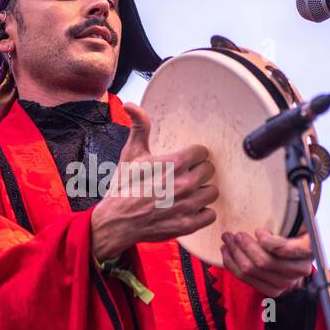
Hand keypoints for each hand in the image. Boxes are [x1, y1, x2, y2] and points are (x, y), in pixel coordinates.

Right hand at [90, 103, 217, 260]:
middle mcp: (185, 184)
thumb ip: (138, 127)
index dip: (194, 156)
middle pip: (210, 171)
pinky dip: (202, 213)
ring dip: (202, 192)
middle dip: (199, 172)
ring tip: (189, 193)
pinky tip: (190, 209)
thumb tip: (130, 105)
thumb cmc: (124, 188)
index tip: (187, 161)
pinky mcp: (188, 224)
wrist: (116, 221)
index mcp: (174, 163)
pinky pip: (210, 215)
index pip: (203, 152)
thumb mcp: (130, 154)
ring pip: (212, 192)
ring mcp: (188, 205)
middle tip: (186, 176)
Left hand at [220, 228, 312, 297]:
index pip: (282, 249)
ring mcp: (285, 284)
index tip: (257, 231)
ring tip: (226, 240)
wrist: (298, 265)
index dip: (266, 241)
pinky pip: (245, 278)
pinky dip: (232, 264)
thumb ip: (285, 225)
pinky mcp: (272, 292)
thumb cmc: (292, 240)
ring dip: (234, 253)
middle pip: (263, 261)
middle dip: (244, 245)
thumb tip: (259, 232)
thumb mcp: (295, 228)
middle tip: (233, 234)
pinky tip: (226, 252)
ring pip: (251, 269)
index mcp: (307, 252)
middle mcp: (298, 271)